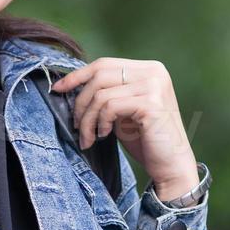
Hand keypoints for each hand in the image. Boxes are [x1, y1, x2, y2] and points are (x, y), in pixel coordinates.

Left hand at [51, 57, 198, 198]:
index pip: (104, 64)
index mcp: (149, 69)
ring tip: (90, 137)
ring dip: (88, 118)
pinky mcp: (151, 103)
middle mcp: (154, 72)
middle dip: (81, 102)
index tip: (57, 89)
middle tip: (78, 126)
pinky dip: (101, 123)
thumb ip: (108, 93)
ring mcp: (154, 86)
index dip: (77, 75)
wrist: (172, 166)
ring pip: (101, 94)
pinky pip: (110, 107)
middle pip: (100, 75)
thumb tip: (70, 85)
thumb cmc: (147, 140)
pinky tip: (105, 136)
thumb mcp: (124, 110)